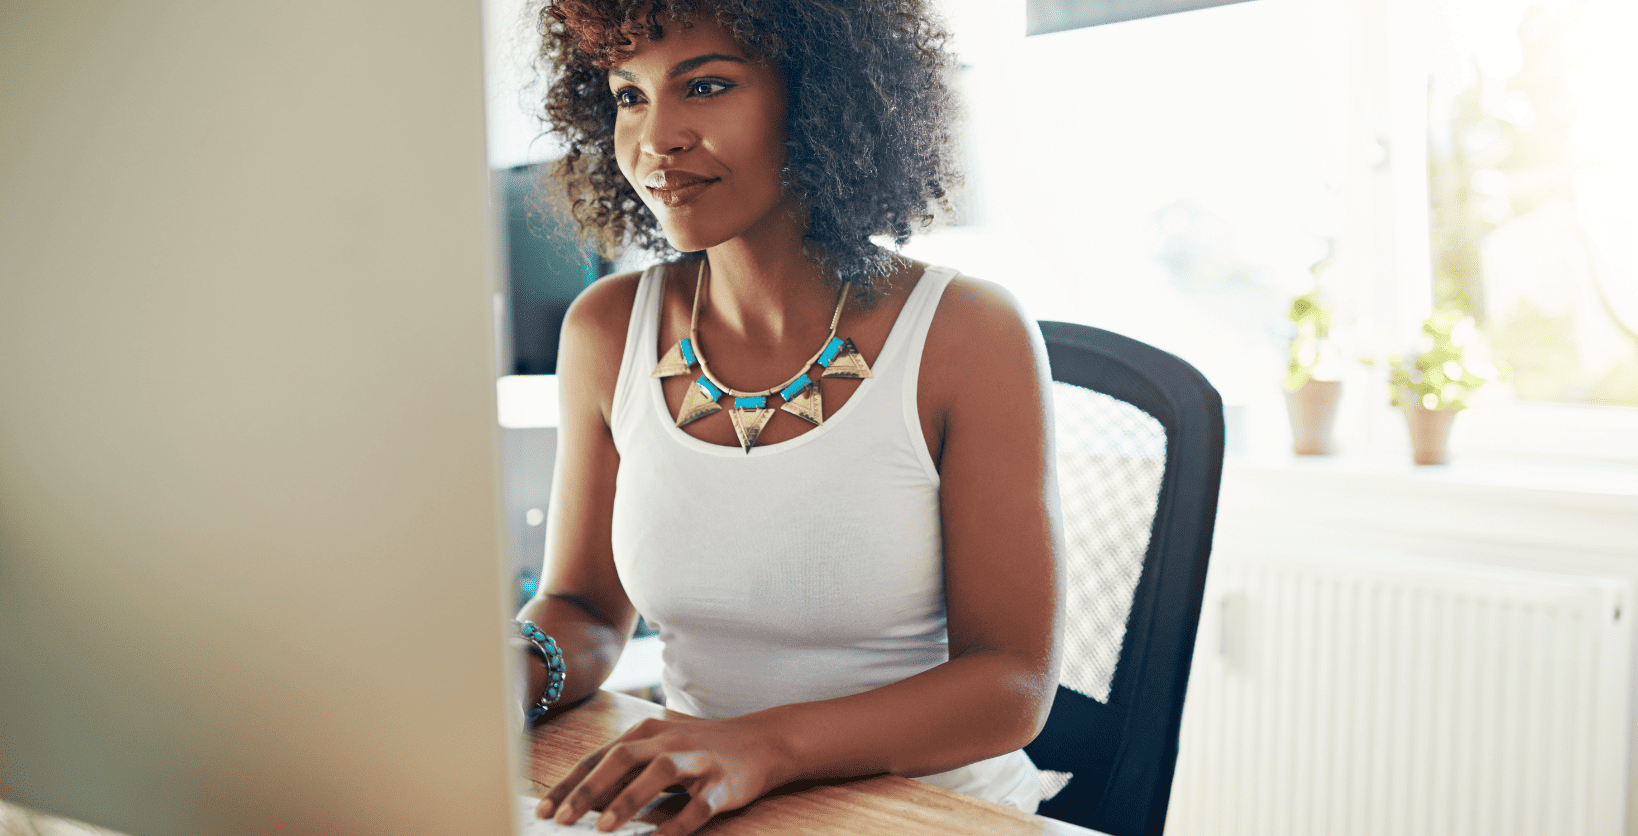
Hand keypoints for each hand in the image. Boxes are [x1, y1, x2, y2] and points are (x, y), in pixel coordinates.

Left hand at [536, 715, 790, 835]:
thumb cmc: (700, 750)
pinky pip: (696, 807)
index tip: (544, 811)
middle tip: (562, 820)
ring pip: (657, 775)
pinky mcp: (722, 784)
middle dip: (588, 790)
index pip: (600, 756)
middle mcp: (669, 741)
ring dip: (627, 801)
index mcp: (647, 731)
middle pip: (622, 757)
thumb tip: (584, 805)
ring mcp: (697, 760)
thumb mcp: (660, 750)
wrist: (763, 741)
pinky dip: (674, 826)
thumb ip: (626, 772)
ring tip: (601, 829)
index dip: (570, 784)